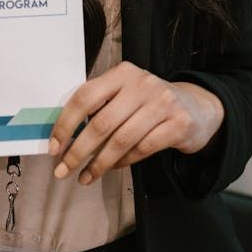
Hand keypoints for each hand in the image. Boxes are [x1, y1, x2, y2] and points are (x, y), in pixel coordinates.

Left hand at [48, 62, 223, 184]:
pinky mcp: (178, 123)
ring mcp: (162, 103)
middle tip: (63, 170)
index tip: (54, 147)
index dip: (66, 123)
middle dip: (78, 151)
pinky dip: (123, 162)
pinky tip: (112, 168)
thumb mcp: (125, 94)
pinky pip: (142, 149)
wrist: (197, 107)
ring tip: (84, 178)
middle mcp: (142, 84)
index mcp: (122, 73)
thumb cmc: (149, 103)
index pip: (85, 96)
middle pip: (101, 122)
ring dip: (98, 164)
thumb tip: (63, 136)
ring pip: (121, 140)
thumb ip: (100, 105)